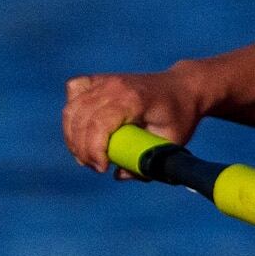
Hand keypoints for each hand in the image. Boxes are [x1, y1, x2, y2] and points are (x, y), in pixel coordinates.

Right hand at [62, 67, 211, 173]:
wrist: (182, 88)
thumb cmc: (179, 116)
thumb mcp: (172, 144)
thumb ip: (148, 163)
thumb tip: (119, 175)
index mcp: (134, 99)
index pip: (100, 124)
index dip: (94, 150)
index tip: (103, 168)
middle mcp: (115, 86)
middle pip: (82, 120)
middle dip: (83, 150)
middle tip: (97, 167)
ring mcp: (105, 80)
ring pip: (72, 109)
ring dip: (73, 137)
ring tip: (88, 156)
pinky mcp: (99, 79)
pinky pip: (74, 92)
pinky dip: (72, 113)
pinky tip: (82, 128)